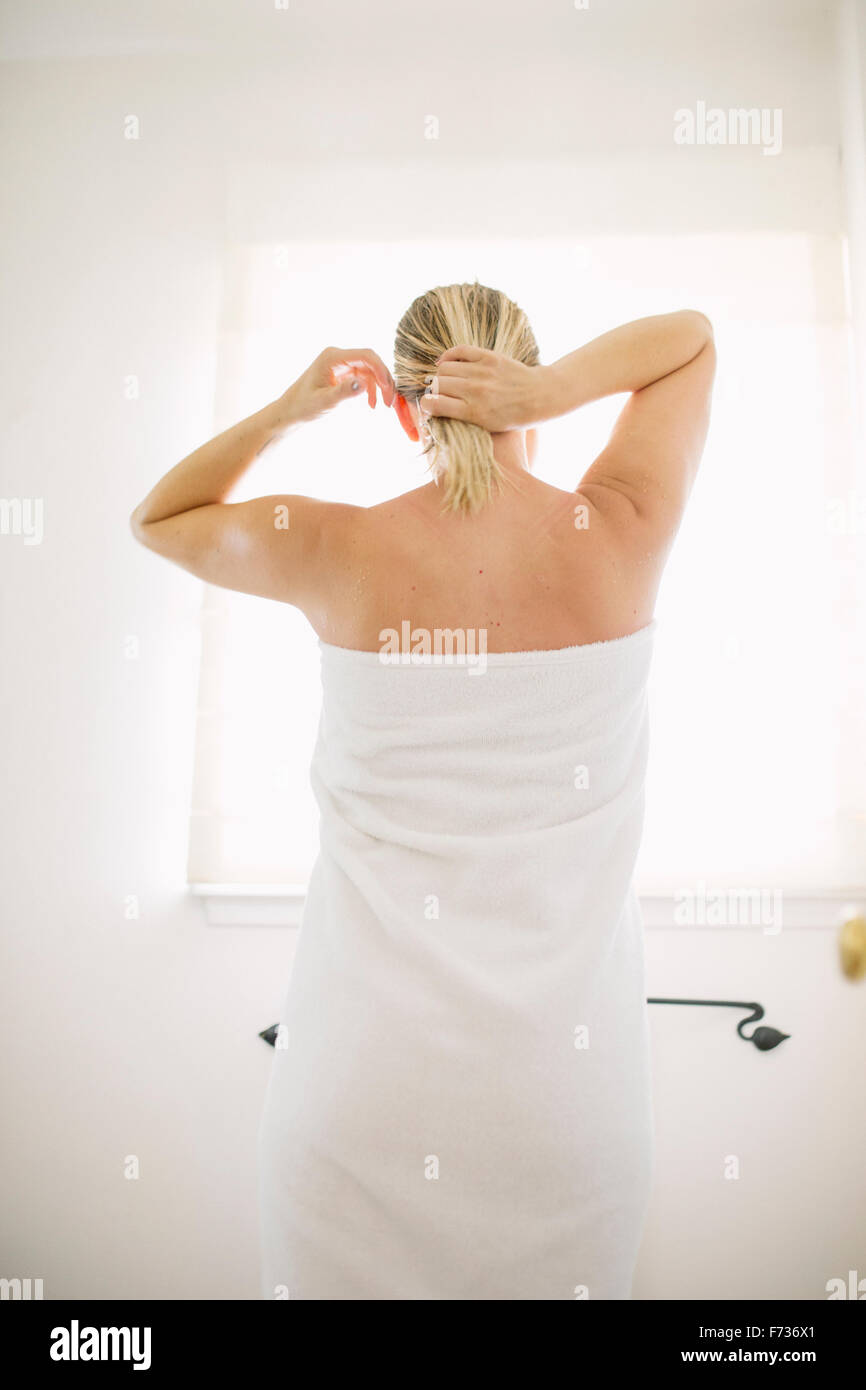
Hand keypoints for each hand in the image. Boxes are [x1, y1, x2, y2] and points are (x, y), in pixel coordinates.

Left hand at [283, 346, 395, 422]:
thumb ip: (343, 391)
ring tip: (383, 405)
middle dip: (383, 380)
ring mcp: (341, 364)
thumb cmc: (303, 406)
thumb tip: (363, 383)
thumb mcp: (324, 402)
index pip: (366, 355)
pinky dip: (370, 390)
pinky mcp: (342, 373)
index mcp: (332, 357)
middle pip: (371, 362)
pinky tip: (371, 405)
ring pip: (370, 370)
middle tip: (389, 401)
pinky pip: (363, 377)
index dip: (381, 370)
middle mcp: (338, 356)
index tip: (388, 389)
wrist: (290, 412)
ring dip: (379, 386)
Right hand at [419, 345, 558, 431]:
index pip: (433, 404)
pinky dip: (448, 356)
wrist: (539, 397)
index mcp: (473, 412)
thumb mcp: (486, 427)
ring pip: (444, 368)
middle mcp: (475, 391)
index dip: (426, 406)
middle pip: (436, 384)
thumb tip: (434, 408)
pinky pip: (459, 351)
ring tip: (446, 381)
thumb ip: (460, 417)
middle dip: (433, 390)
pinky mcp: (489, 357)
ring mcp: (482, 372)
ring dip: (441, 375)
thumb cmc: (511, 417)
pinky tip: (446, 363)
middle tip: (438, 394)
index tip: (429, 407)